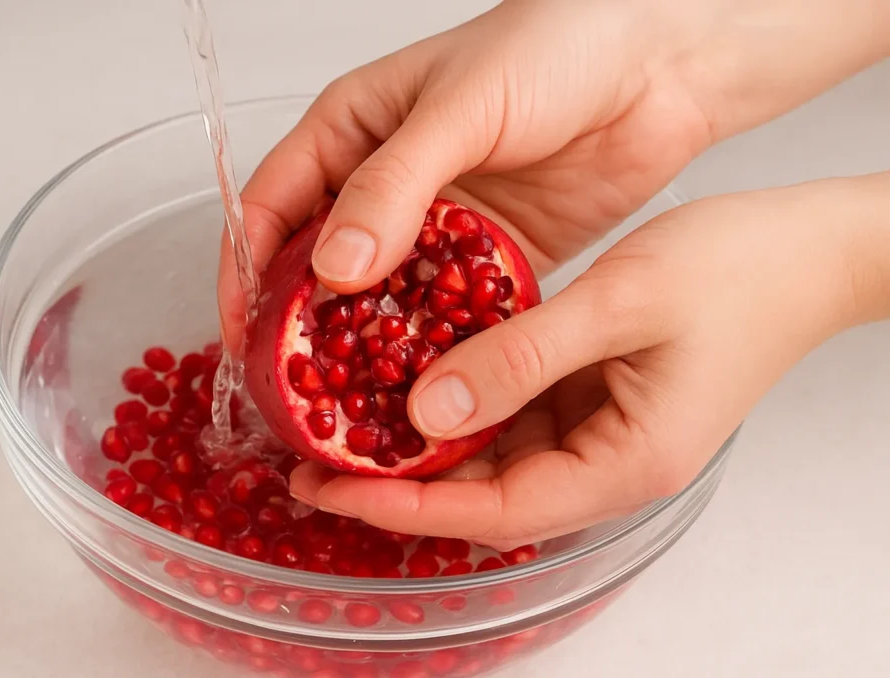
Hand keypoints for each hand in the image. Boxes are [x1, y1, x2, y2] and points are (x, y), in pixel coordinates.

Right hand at [218, 0, 888, 349]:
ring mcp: (437, 229)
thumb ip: (392, 186)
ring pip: (383, 301)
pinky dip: (435, 349)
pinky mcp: (488, 260)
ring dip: (369, 351)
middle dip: (303, 329)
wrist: (658, 63)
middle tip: (296, 392)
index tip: (242, 337)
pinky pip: (448, 314)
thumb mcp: (458, 108)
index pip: (272, 208)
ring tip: (357, 407)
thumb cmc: (552, 49)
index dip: (246, 272)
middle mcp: (385, 187)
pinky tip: (429, 386)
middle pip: (320, 269)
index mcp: (352, 134)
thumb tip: (331, 269)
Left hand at [289, 174, 889, 547]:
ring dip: (423, 444)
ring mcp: (600, 433)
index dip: (405, 504)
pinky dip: (462, 401)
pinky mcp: (593, 399)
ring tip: (343, 420)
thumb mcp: (621, 304)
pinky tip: (411, 375)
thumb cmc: (739, 273)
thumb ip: (522, 358)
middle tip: (313, 459)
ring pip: (495, 456)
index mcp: (625, 465)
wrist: (809, 252)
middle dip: (399, 483)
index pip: (494, 509)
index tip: (329, 486)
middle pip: (486, 495)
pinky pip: (515, 414)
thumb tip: (426, 413)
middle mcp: (608, 464)